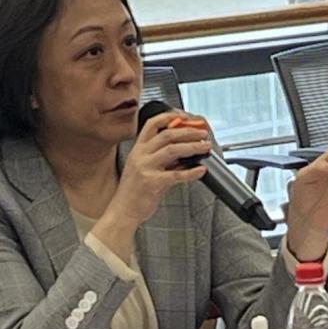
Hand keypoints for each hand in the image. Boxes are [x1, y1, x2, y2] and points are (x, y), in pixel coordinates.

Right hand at [92, 112, 210, 258]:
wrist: (122, 212)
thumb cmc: (133, 193)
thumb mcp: (143, 169)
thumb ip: (162, 160)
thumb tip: (183, 154)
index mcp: (138, 150)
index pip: (152, 125)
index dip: (169, 117)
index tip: (184, 116)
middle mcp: (140, 156)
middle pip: (167, 135)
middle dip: (188, 131)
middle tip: (202, 133)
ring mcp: (145, 168)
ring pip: (173, 150)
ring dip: (192, 146)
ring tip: (205, 147)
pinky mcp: (152, 183)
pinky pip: (176, 174)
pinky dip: (191, 172)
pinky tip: (200, 170)